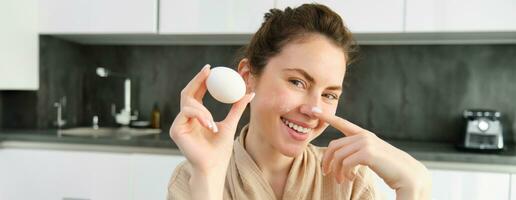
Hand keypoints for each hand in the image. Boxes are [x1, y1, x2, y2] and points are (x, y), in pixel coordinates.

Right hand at [170, 64, 254, 174]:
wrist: (214, 167)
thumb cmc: (220, 150)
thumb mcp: (231, 123)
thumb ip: (237, 108)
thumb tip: (249, 92)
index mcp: (196, 116)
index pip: (196, 93)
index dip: (201, 80)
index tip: (210, 69)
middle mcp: (185, 119)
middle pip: (187, 93)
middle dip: (197, 80)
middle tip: (208, 71)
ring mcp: (179, 124)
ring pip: (189, 103)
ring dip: (203, 110)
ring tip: (214, 124)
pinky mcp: (176, 131)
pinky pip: (187, 114)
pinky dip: (200, 116)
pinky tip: (210, 125)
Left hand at [312, 108, 430, 198]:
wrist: (408, 176)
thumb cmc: (389, 168)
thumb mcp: (371, 156)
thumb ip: (356, 151)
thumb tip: (339, 157)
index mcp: (364, 134)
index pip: (341, 122)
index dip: (326, 116)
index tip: (311, 110)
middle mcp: (364, 135)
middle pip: (334, 146)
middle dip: (327, 161)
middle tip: (327, 173)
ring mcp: (366, 142)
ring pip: (338, 156)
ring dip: (336, 171)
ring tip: (341, 180)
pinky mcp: (367, 152)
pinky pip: (345, 163)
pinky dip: (345, 174)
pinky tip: (351, 179)